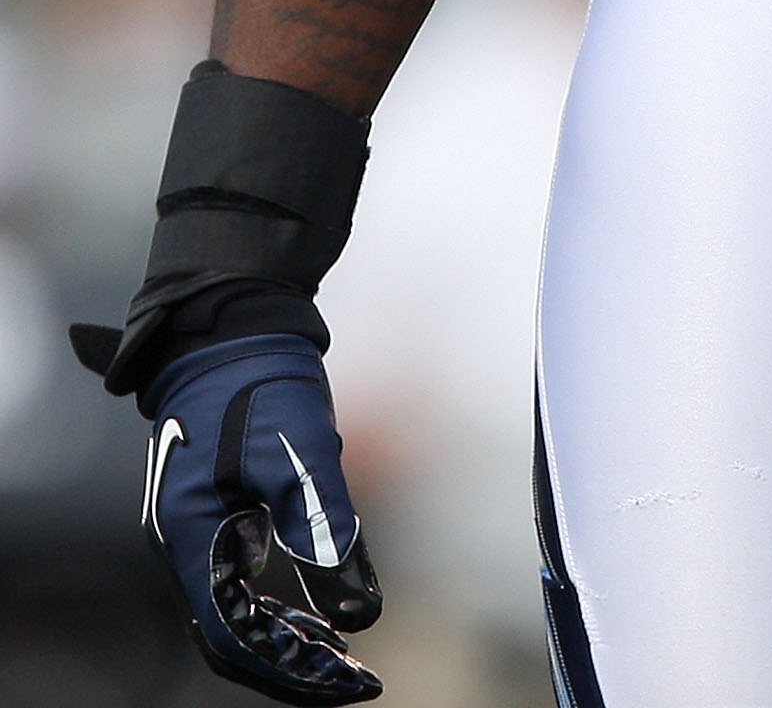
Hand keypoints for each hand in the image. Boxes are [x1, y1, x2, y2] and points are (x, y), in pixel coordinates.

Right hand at [137, 334, 382, 700]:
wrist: (229, 322)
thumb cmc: (259, 379)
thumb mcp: (303, 451)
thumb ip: (327, 528)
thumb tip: (362, 611)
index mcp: (191, 537)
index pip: (233, 636)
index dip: (289, 668)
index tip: (345, 678)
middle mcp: (185, 544)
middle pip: (232, 636)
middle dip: (291, 664)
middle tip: (354, 679)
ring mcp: (197, 529)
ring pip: (237, 611)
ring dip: (287, 639)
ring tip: (344, 656)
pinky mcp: (216, 512)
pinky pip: (243, 579)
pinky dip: (280, 604)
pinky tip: (324, 610)